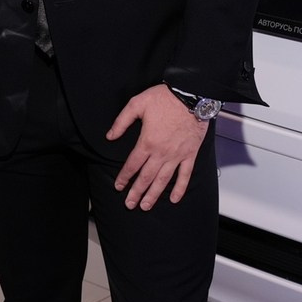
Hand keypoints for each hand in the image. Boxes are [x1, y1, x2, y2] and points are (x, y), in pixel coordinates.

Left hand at [107, 84, 209, 210]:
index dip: (124, 177)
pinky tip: (175, 198)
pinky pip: (185, 175)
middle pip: (146, 177)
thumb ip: (121, 122)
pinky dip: (180, 188)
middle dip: (136, 192)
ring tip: (146, 206)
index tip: (119, 186)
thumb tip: (110, 136)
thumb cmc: (165, 98)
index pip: (132, 165)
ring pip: (163, 180)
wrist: (191, 95)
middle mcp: (161, 152)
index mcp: (147, 141)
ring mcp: (177, 155)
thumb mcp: (137, 104)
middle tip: (129, 204)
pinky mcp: (190, 154)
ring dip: (153, 195)